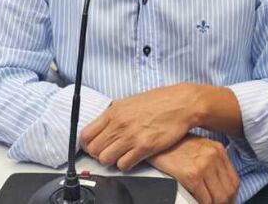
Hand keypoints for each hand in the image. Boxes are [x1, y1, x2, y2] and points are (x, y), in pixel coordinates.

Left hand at [81, 83, 198, 169]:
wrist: (181, 103)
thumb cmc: (159, 101)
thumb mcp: (130, 101)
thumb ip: (114, 114)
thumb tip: (103, 125)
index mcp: (113, 112)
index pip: (86, 135)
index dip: (87, 144)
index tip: (94, 146)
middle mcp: (119, 124)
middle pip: (93, 150)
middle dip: (99, 154)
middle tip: (108, 152)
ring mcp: (130, 136)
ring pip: (105, 159)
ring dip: (112, 160)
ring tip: (121, 156)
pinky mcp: (144, 147)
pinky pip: (123, 165)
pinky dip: (126, 165)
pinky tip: (132, 158)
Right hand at [148, 135, 238, 203]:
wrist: (155, 142)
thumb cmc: (173, 145)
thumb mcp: (198, 147)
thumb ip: (211, 161)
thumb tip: (217, 183)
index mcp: (218, 149)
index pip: (234, 180)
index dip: (231, 195)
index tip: (226, 201)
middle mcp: (214, 156)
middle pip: (229, 190)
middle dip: (225, 203)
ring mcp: (204, 165)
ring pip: (219, 197)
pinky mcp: (192, 175)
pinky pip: (204, 199)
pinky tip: (197, 203)